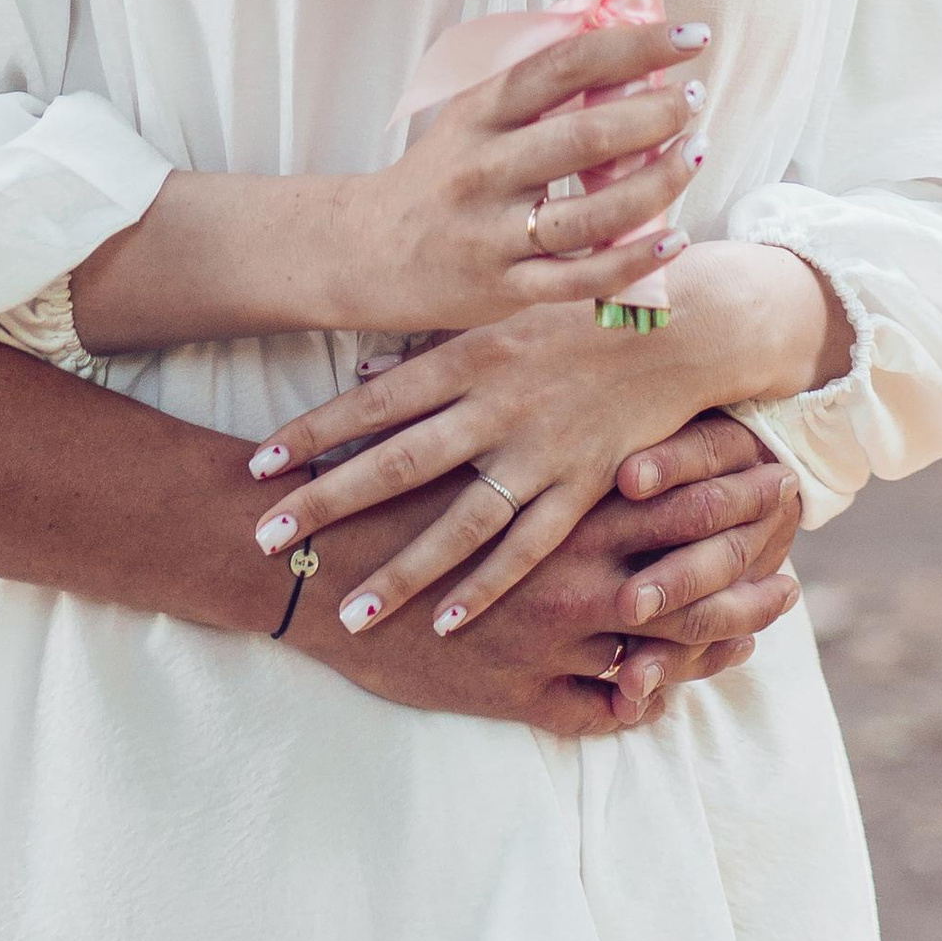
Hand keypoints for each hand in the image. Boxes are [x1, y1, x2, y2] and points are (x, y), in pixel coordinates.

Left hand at [248, 240, 835, 639]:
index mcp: (469, 355)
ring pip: (458, 523)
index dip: (312, 433)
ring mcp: (541, 453)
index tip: (256, 468)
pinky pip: (527, 548)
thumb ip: (430, 349)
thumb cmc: (579, 316)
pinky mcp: (583, 488)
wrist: (684, 328)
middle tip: (266, 540)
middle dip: (328, 502)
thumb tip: (362, 373)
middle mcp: (497, 406)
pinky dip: (485, 588)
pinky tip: (443, 624)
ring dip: (400, 570)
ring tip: (346, 612)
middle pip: (398, 463)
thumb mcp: (498, 316)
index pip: (372, 402)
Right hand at [315, 422, 802, 735]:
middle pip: (690, 563)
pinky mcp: (514, 681)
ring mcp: (548, 622)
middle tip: (798, 580)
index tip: (783, 484)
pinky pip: (595, 704)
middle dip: (747, 570)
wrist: (299, 556)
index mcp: (560, 482)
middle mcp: (569, 554)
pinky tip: (659, 699)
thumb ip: (503, 381)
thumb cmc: (368, 476)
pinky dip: (635, 703)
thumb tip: (538, 334)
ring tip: (763, 638)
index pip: (678, 487)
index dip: (733, 487)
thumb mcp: (443, 410)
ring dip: (714, 644)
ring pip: (660, 636)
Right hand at [337, 18, 710, 336]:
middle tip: (694, 101)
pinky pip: (582, 277)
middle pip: (583, 137)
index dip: (634, 47)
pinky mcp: (505, 287)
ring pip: (591, 212)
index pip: (564, 66)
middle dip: (654, 115)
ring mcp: (494, 233)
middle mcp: (485, 168)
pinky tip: (676, 238)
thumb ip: (535, 88)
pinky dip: (636, 259)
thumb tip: (620, 45)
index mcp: (480, 112)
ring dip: (658, 182)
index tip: (688, 35)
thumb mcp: (470, 117)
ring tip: (697, 154)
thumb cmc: (438, 176)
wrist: (367, 251)